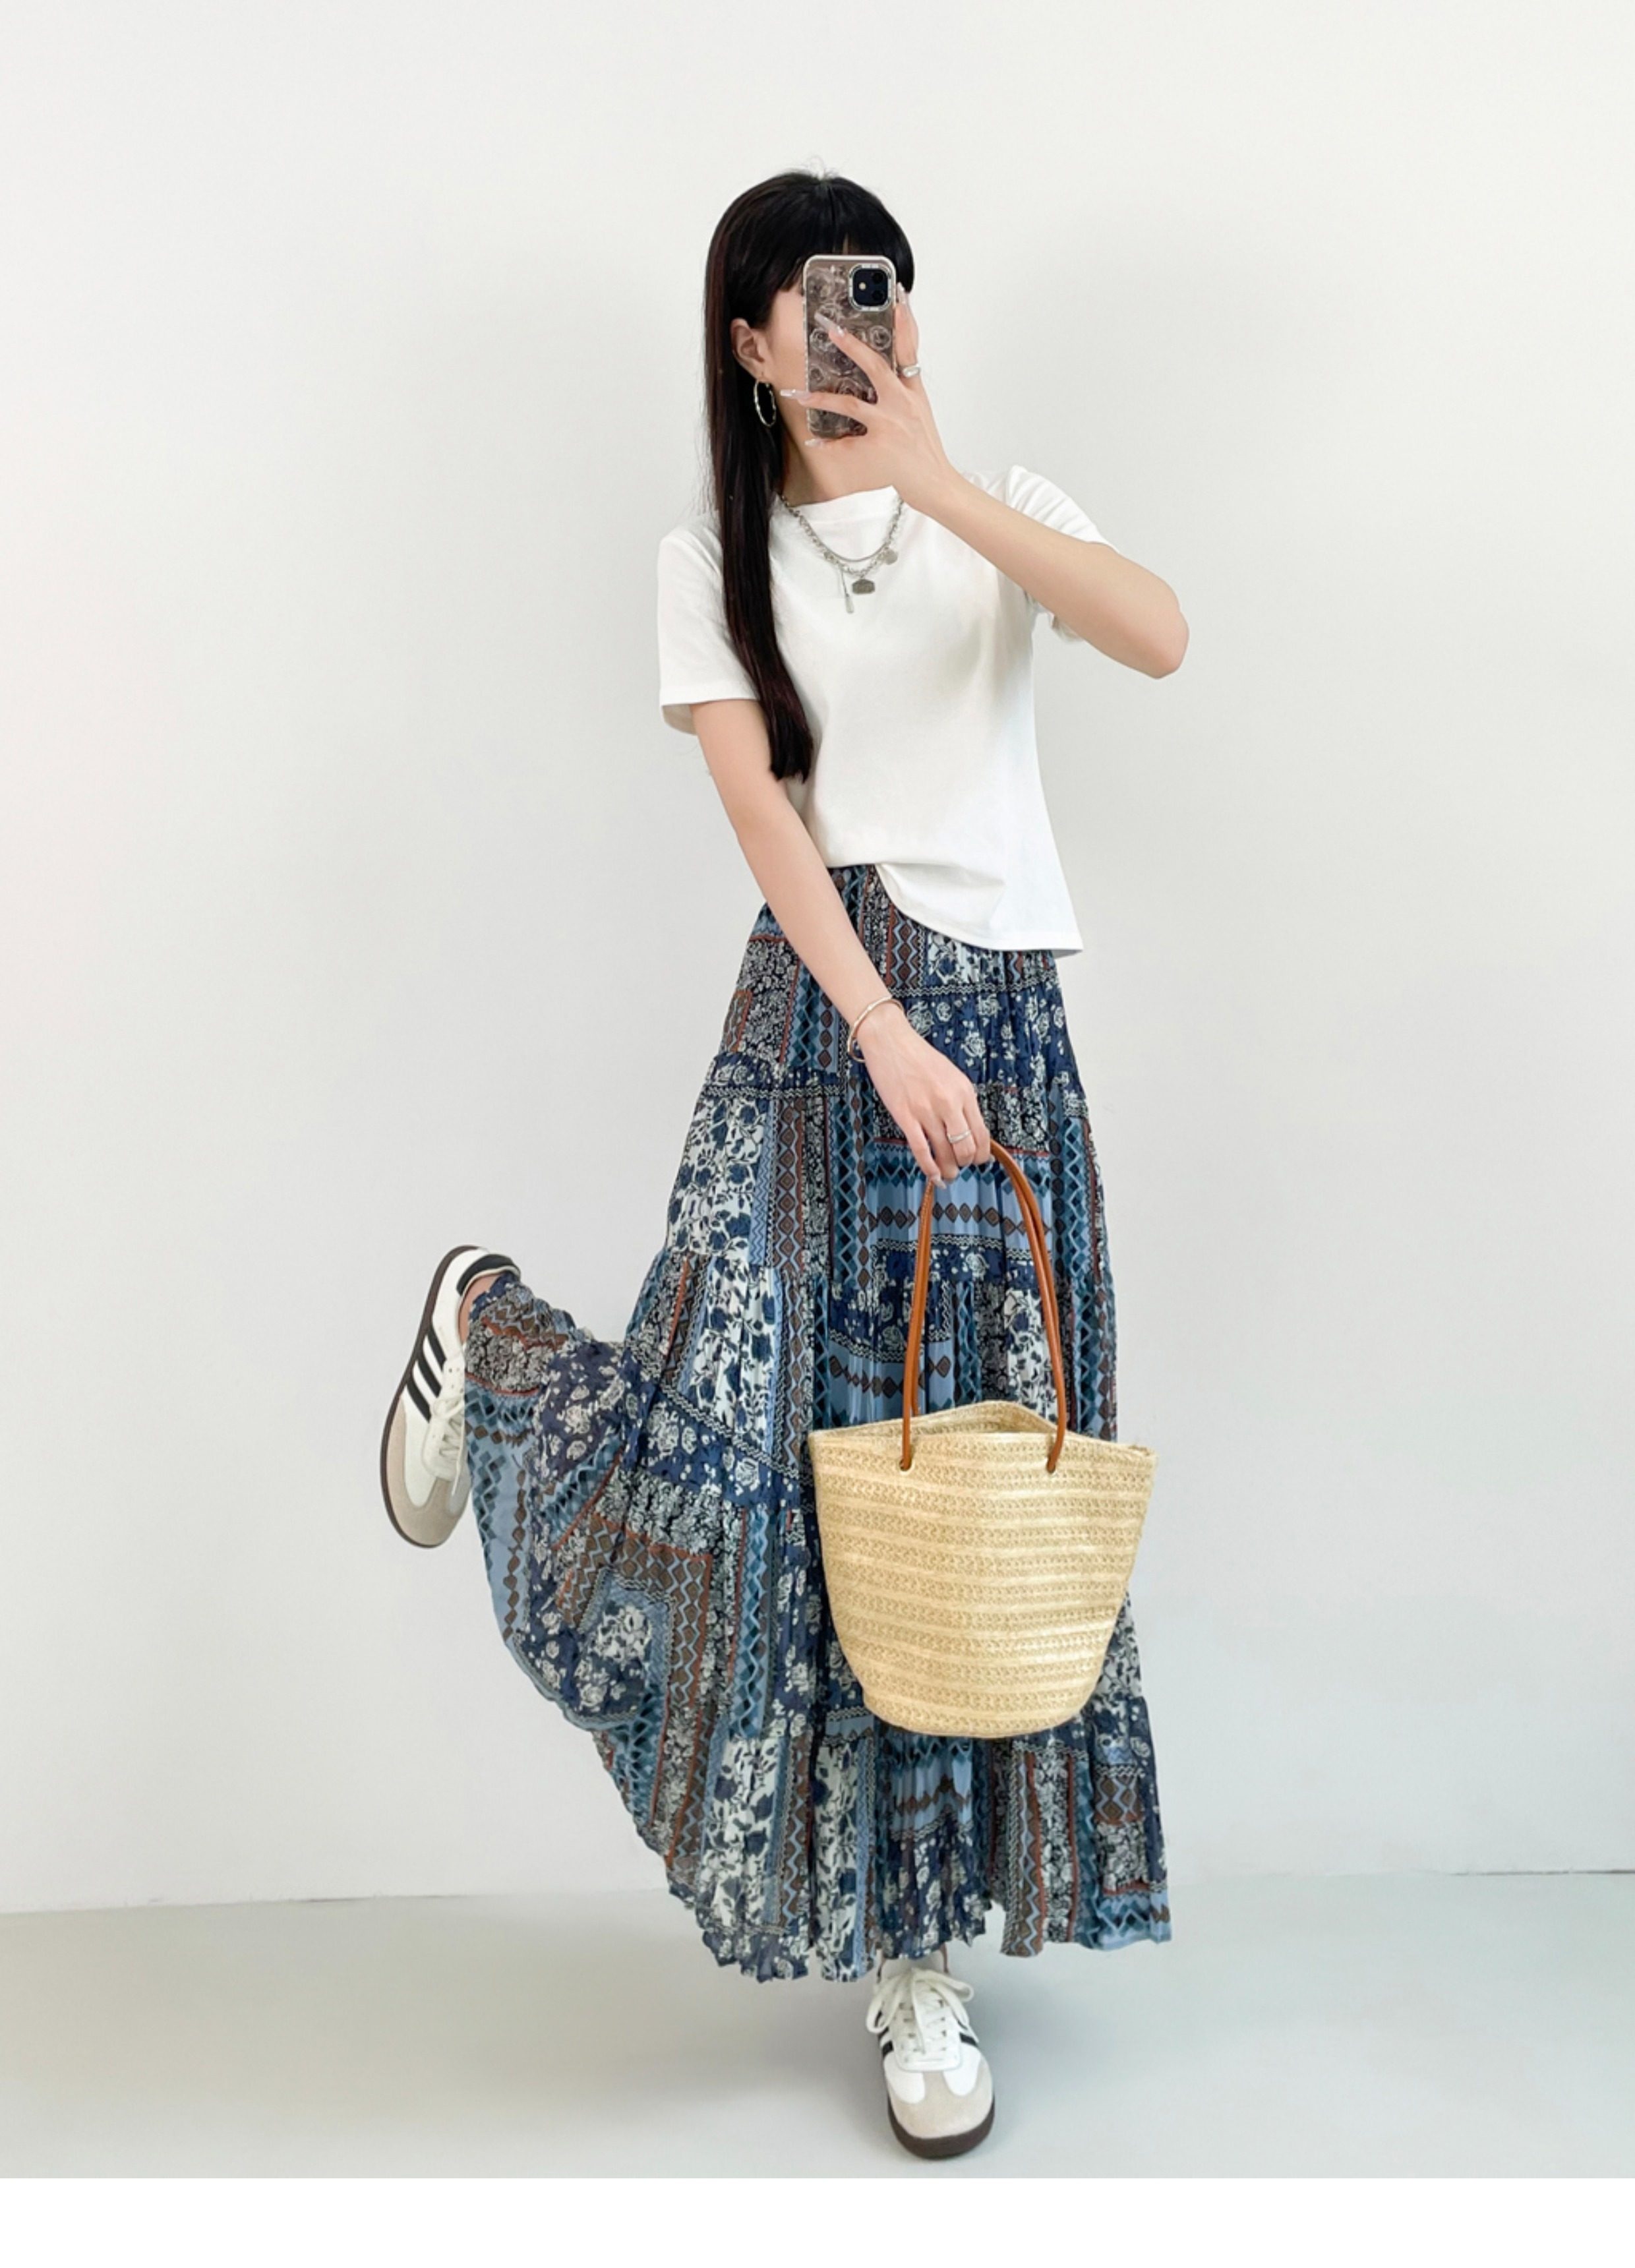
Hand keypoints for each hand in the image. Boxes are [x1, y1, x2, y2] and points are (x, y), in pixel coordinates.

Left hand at [781, 290, 956, 514]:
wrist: (935, 482)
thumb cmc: (925, 448)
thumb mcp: (921, 410)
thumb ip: (906, 385)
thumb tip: (891, 365)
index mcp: (913, 392)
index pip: (909, 350)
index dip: (905, 322)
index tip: (897, 297)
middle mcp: (902, 404)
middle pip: (876, 367)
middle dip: (853, 347)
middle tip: (833, 330)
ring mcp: (889, 425)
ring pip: (851, 404)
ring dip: (823, 398)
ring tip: (801, 394)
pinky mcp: (878, 447)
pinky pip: (846, 443)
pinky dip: (828, 443)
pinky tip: (813, 440)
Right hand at [855, 1001, 992, 1182]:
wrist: (890, 1041)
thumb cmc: (919, 1057)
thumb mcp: (951, 1076)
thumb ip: (961, 1102)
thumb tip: (968, 1130)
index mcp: (964, 1092)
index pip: (982, 1133)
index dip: (982, 1154)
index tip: (978, 1161)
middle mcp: (949, 1103)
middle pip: (966, 1148)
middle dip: (965, 1164)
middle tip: (959, 1167)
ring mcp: (927, 1110)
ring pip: (945, 1153)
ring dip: (949, 1170)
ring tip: (947, 1176)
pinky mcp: (905, 1116)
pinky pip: (921, 1150)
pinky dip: (929, 1168)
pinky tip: (932, 1174)